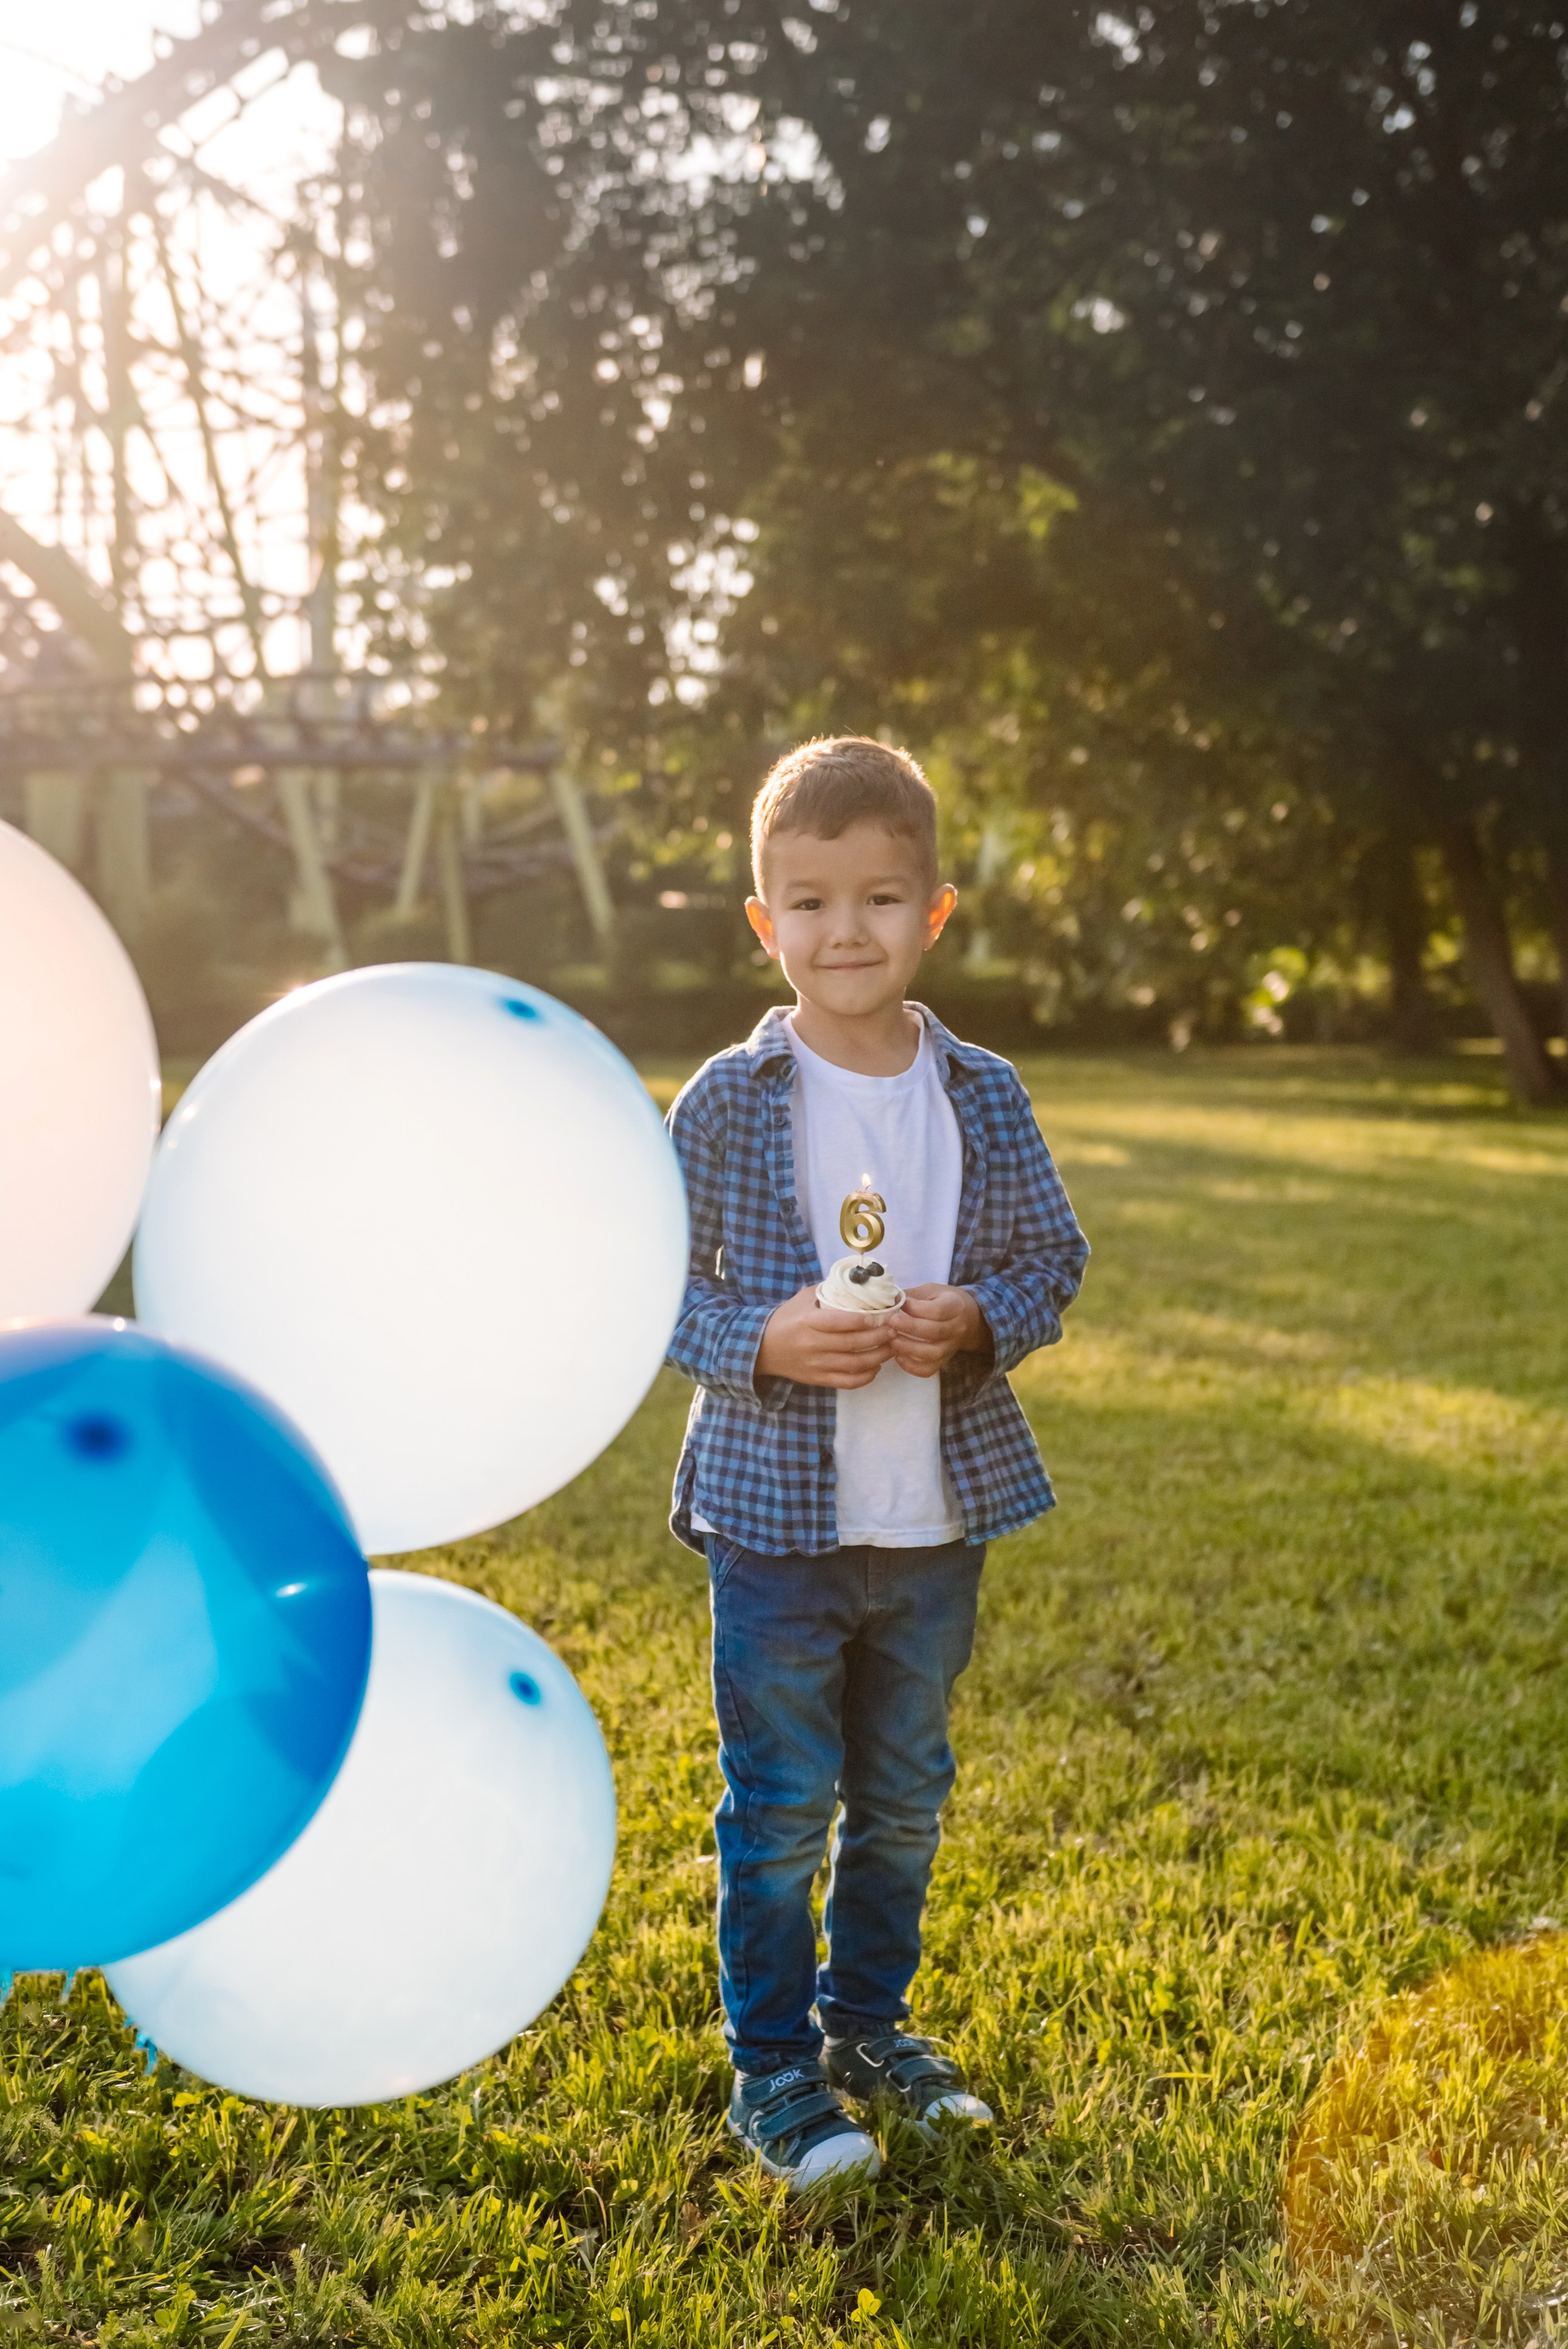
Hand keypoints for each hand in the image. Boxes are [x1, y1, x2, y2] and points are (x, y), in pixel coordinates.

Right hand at [756, 1284, 895, 1389]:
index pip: (840, 1322)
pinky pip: (847, 1382)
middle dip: (879, 1338)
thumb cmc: (787, 1319)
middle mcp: (813, 1344)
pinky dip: (865, 1377)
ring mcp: (816, 1364)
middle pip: (852, 1344)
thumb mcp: (803, 1298)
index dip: (864, 1321)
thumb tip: (858, 1284)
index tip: (884, 1316)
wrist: (763, 1349)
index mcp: (809, 1321)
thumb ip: (828, 1291)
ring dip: (877, 1357)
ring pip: (854, 1364)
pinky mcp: (818, 1379)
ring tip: (891, 1348)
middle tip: (894, 1330)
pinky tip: (875, 1367)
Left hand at [887, 1284, 989, 1378]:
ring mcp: (951, 1347)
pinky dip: (912, 1367)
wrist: (968, 1318)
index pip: (938, 1310)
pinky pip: (929, 1369)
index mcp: (955, 1306)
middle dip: (910, 1327)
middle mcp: (957, 1328)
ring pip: (933, 1353)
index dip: (916, 1308)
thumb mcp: (931, 1291)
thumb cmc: (943, 1301)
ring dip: (909, 1348)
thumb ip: (913, 1295)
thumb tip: (891, 1301)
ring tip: (892, 1340)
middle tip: (890, 1322)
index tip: (900, 1304)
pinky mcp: (944, 1360)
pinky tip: (898, 1356)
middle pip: (935, 1332)